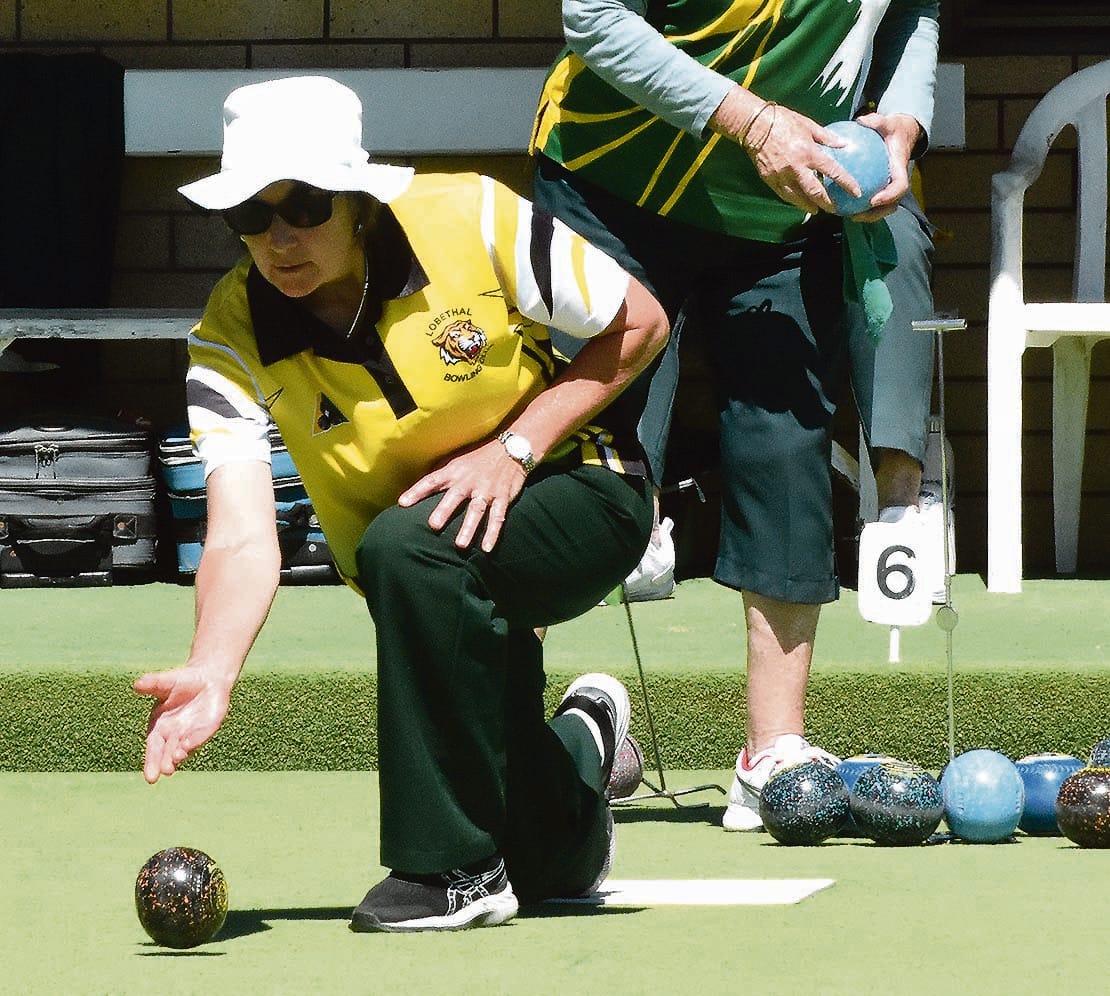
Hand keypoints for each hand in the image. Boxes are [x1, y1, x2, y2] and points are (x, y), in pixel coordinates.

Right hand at [133, 666, 232, 783]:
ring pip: (183, 748)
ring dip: (179, 756)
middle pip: (167, 753)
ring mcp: (191, 733)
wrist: (207, 678)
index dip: (151, 762)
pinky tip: (188, 745)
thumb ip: (152, 684)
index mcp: (160, 728)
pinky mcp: (207, 728)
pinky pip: (200, 737)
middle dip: (165, 763)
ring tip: (174, 761)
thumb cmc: (181, 682)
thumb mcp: (165, 682)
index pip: (153, 749)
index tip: (150, 778)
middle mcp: (174, 735)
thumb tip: (137, 684)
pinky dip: (194, 742)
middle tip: (164, 771)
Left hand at [397, 438, 526, 551]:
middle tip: (433, 525)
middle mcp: (469, 481)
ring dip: (469, 528)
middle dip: (445, 511)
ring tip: (460, 545)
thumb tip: (417, 488)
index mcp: (454, 471)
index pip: (432, 480)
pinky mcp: (503, 498)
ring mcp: (486, 490)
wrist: (511, 449)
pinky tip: (487, 548)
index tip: (402, 503)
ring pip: (477, 510)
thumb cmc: (478, 457)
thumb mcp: (456, 461)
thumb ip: (439, 475)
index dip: (417, 491)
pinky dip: (493, 533)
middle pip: (455, 496)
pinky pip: (498, 517)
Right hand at [730, 101, 856, 215]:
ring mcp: (782, 176)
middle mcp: (796, 168)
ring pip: (798, 198)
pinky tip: (799, 203)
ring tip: (816, 210)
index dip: (846, 183)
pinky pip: (784, 194)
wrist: (755, 126)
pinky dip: (793, 200)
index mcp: (809, 153)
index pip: (832, 171)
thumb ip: (827, 137)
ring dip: (809, 206)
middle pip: (815, 192)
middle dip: (826, 203)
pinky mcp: (770, 179)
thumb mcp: (808, 125)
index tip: (855, 192)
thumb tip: (844, 144)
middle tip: (835, 209)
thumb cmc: (783, 120)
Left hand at [842, 112, 920, 221]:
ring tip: (848, 215)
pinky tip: (843, 205)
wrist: (903, 133)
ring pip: (883, 207)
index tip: (873, 200)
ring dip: (868, 215)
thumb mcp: (888, 122)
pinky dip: (862, 206)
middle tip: (856, 215)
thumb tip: (861, 120)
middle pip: (891, 204)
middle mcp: (896, 180)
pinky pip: (874, 200)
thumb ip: (876, 121)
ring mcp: (890, 185)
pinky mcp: (883, 187)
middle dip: (875, 214)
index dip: (889, 196)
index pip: (900, 186)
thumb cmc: (894, 128)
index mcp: (900, 167)